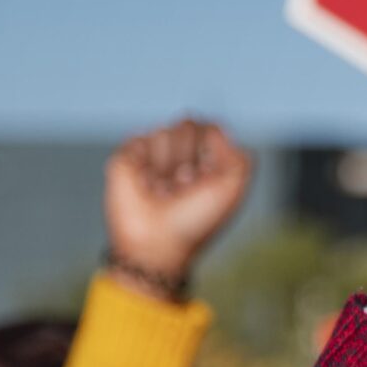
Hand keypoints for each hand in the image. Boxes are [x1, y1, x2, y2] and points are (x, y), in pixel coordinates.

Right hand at [104, 118, 251, 291]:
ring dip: (167, 165)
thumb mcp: (233, 190)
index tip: (205, 181)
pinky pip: (140, 139)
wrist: (157, 242)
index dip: (211, 154)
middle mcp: (179, 155)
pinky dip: (145, 163)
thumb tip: (215, 128)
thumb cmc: (197, 220)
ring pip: (165, 130)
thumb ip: (239, 155)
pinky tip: (144, 185)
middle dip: (189, 156)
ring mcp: (152, 154)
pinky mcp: (127, 157)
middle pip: (188, 123)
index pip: (211, 129)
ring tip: (163, 189)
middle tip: (183, 185)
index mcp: (207, 161)